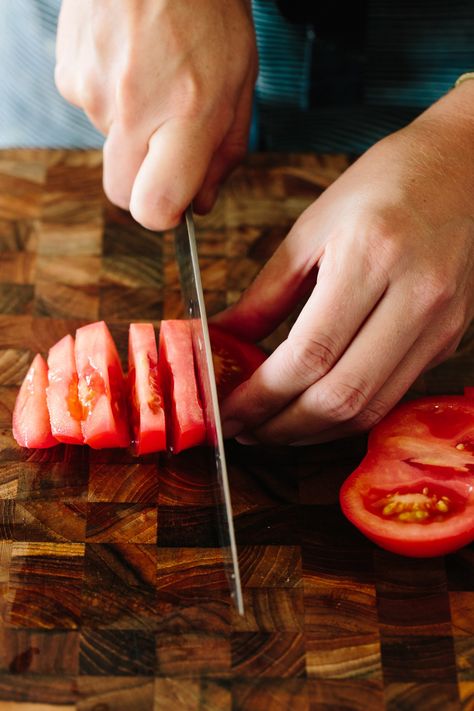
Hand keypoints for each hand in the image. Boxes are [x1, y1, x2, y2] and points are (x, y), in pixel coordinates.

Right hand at [55, 0, 256, 227]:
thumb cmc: (207, 11)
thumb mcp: (239, 83)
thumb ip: (223, 153)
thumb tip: (200, 204)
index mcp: (187, 113)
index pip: (154, 207)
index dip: (165, 215)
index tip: (178, 202)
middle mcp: (133, 108)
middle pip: (121, 193)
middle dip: (144, 183)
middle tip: (168, 143)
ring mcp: (93, 92)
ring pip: (110, 148)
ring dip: (132, 130)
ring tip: (154, 78)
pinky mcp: (69, 75)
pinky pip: (92, 111)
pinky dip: (112, 99)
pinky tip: (130, 63)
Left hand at [215, 82, 473, 444]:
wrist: (463, 169)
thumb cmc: (384, 185)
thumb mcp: (312, 227)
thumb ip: (266, 292)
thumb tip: (224, 338)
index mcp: (371, 256)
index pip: (308, 353)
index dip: (260, 395)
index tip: (227, 410)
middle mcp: (415, 297)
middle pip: (342, 395)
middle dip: (282, 427)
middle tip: (244, 429)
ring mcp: (439, 324)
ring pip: (370, 408)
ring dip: (314, 431)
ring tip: (273, 428)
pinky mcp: (448, 339)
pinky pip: (392, 396)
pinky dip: (348, 414)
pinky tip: (315, 409)